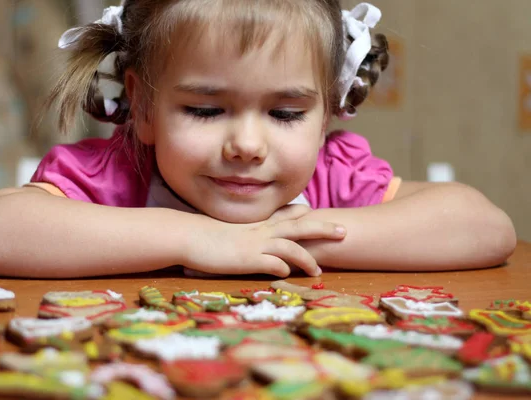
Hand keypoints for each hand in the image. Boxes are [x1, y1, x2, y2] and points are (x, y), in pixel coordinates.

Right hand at [183, 205, 345, 276]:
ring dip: (307, 258)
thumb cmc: (206, 235)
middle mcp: (261, 231)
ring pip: (290, 247)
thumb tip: (256, 241)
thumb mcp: (231, 231)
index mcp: (258, 224)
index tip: (319, 214)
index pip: (288, 216)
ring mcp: (255, 244)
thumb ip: (247, 233)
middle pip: (299, 227)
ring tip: (318, 271)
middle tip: (344, 232)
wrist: (187, 235)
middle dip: (322, 228)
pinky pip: (271, 263)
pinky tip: (289, 275)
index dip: (306, 216)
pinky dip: (283, 268)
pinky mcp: (247, 258)